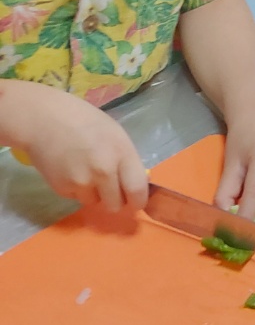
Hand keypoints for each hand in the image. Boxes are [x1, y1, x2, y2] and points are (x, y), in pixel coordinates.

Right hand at [16, 85, 147, 212]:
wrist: (44, 120)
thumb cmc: (85, 121)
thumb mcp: (116, 135)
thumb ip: (126, 160)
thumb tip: (136, 184)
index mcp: (121, 153)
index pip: (137, 190)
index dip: (139, 200)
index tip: (137, 201)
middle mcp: (103, 171)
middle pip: (115, 204)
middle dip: (115, 199)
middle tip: (111, 188)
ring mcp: (81, 182)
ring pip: (95, 202)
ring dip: (94, 193)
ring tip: (85, 170)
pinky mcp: (63, 189)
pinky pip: (77, 197)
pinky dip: (77, 189)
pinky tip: (71, 169)